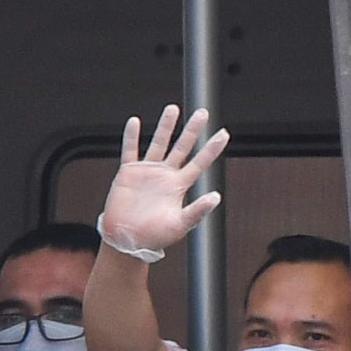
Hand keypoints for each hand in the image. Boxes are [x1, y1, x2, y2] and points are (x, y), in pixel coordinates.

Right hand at [98, 105, 226, 263]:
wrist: (126, 241)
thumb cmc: (154, 237)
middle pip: (182, 147)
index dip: (212, 148)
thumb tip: (216, 197)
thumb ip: (197, 211)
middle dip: (193, 130)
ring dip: (165, 126)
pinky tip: (135, 122)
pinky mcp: (129, 173)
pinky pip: (130, 151)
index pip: (200, 162)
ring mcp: (147, 172)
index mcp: (179, 186)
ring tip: (173, 109)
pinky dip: (132, 137)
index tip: (224, 134)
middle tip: (203, 113)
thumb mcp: (180, 226)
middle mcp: (165, 176)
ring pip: (158, 143)